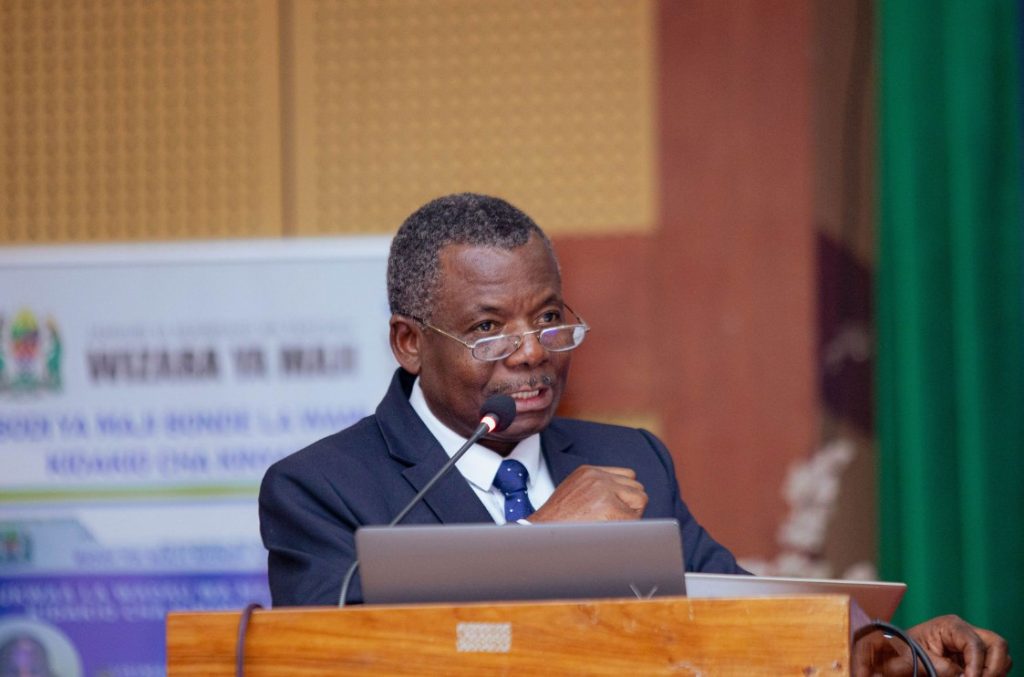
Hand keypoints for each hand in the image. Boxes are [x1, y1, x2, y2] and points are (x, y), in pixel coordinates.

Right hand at [530, 465, 647, 521]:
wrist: (542, 533)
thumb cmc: (559, 520)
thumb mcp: (576, 491)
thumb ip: (599, 487)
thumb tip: (626, 494)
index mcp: (589, 471)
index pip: (627, 475)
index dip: (624, 494)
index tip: (613, 508)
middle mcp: (599, 477)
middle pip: (636, 486)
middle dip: (630, 503)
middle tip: (611, 519)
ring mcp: (605, 491)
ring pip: (641, 499)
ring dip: (631, 513)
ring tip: (610, 523)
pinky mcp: (610, 509)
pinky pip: (635, 517)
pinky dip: (628, 526)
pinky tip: (609, 530)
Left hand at [853, 615, 1011, 676]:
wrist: (896, 653)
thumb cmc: (902, 651)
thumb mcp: (918, 659)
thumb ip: (941, 668)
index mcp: (951, 626)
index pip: (975, 643)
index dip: (977, 664)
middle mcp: (965, 631)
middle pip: (997, 644)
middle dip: (993, 667)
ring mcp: (972, 643)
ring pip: (1000, 655)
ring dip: (994, 671)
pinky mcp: (973, 656)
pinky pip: (993, 664)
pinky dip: (989, 673)